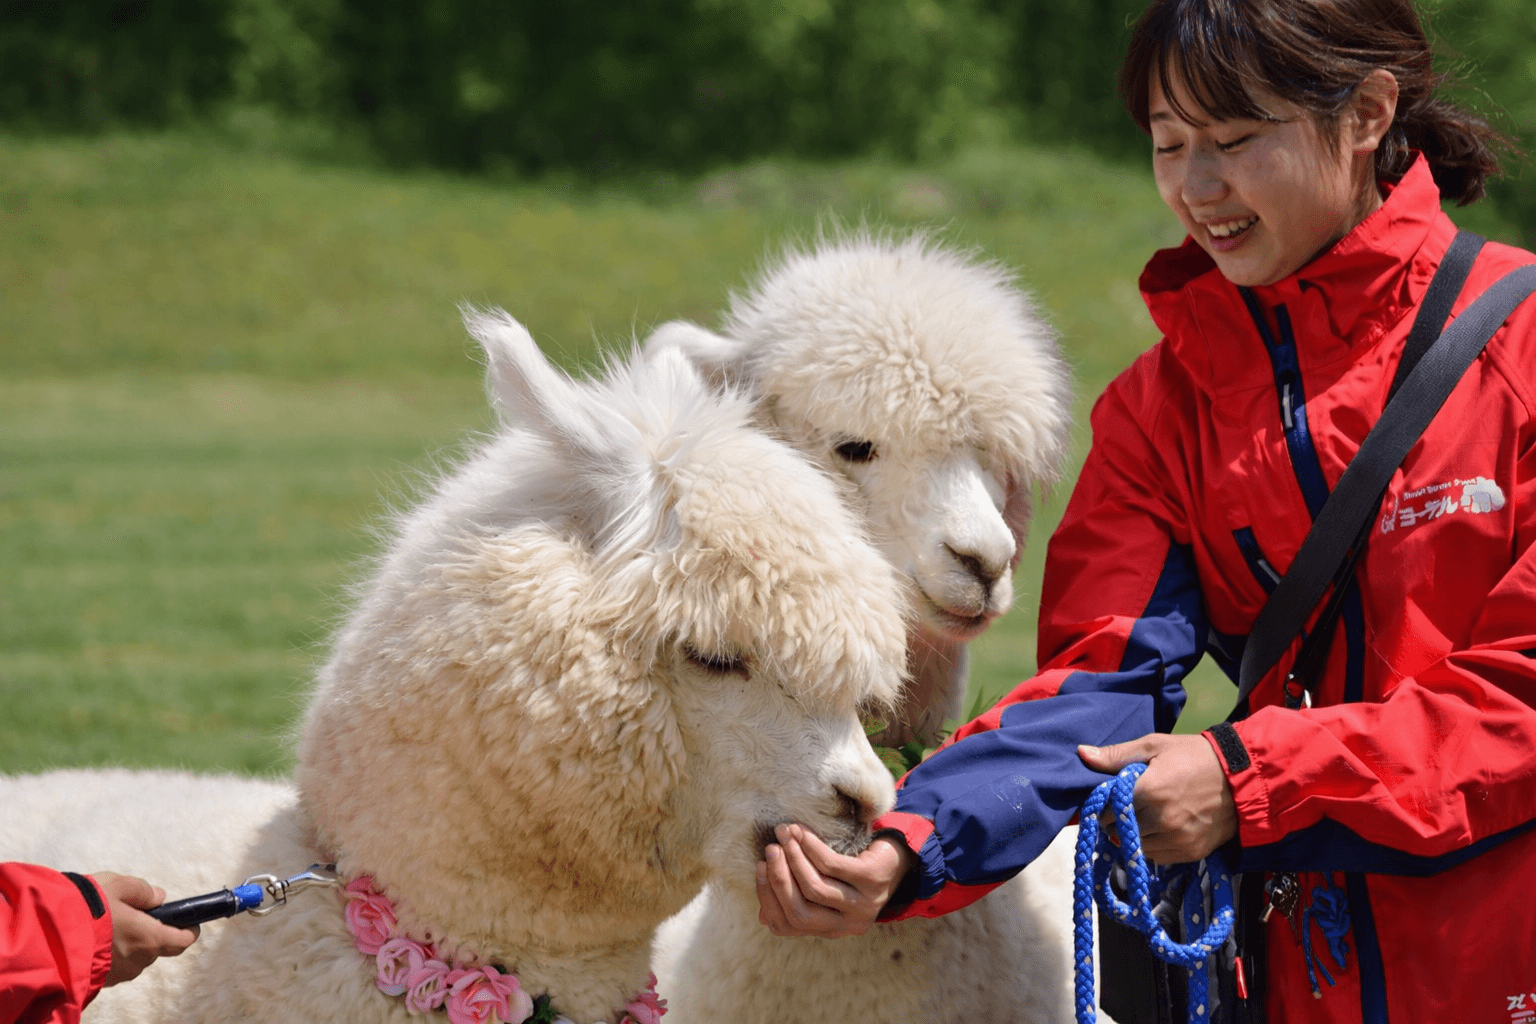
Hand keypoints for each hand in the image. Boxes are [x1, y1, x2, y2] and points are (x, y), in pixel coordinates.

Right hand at [92, 872, 198, 985]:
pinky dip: (113, 954)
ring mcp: (119, 973)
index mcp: (150, 937)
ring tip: (112, 926)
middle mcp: (138, 960)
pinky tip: (98, 940)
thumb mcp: (118, 885)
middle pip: (158, 949)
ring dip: (131, 945)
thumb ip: (143, 892)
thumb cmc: (87, 906)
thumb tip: (159, 898)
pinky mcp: (100, 980)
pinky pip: (116, 966)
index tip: (189, 922)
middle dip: (154, 934)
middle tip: (139, 917)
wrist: (48, 934)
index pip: (183, 941)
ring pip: (136, 958)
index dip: (188, 931)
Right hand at [756, 824, 914, 937]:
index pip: (788, 925)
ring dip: (794, 859)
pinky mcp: (872, 880)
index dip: (768, 898)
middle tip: (769, 850)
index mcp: (831, 930)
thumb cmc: (854, 869)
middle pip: (800, 912)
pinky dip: (811, 847)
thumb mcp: (826, 887)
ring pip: (815, 888)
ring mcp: (863, 904)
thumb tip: (763, 916)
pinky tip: (801, 832)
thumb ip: (798, 899)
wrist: (899, 854)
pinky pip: (833, 865)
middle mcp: (849, 925)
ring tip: (783, 835)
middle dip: (779, 879)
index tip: (758, 868)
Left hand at [1078, 733, 1236, 863]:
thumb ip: (1116, 756)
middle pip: (1119, 831)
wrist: (1241, 776)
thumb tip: (1082, 754)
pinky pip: (1158, 857)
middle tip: (1131, 807)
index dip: (1108, 804)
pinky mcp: (1191, 852)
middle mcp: (1161, 820)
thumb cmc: (1194, 756)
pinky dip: (1154, 845)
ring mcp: (1177, 839)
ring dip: (1136, 835)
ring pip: (1137, 847)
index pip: (1108, 811)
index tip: (1114, 798)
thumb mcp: (1154, 746)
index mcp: (1148, 791)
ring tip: (1148, 816)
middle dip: (1119, 820)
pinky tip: (1162, 828)